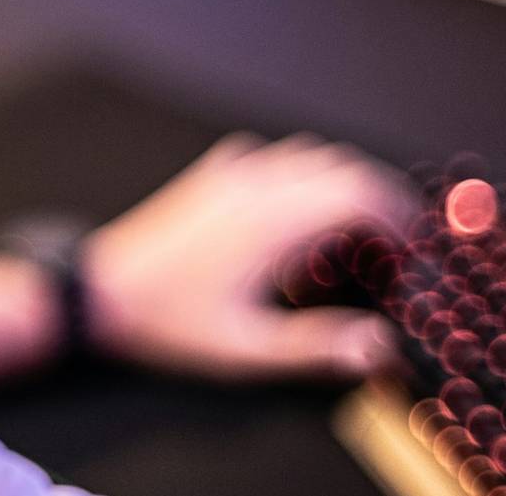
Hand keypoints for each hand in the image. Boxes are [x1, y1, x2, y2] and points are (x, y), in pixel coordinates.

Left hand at [80, 132, 414, 381]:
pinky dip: (303, 176)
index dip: (396, 219)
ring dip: (344, 185)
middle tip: (396, 246)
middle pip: (343, 168)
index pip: (359, 193)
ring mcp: (232, 173)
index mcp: (272, 220)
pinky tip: (300, 215)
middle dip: (380, 200)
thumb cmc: (168, 322)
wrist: (97, 292)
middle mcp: (257, 184)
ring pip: (311, 156)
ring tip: (356, 233)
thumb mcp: (244, 348)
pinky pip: (274, 158)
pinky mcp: (212, 175)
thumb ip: (315, 347)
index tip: (407, 256)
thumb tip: (378, 347)